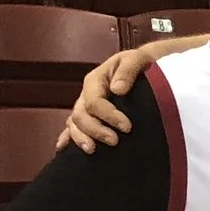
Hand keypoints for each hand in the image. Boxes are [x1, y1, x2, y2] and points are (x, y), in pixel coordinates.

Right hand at [62, 41, 194, 152]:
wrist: (145, 68)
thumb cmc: (142, 63)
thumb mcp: (137, 59)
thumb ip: (128, 70)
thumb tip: (117, 90)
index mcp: (95, 80)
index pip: (95, 102)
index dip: (109, 116)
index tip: (127, 127)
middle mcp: (87, 95)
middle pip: (81, 115)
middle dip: (95, 130)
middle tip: (115, 141)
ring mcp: (86, 107)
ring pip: (74, 124)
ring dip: (80, 138)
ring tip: (92, 150)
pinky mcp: (91, 117)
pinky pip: (74, 128)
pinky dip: (68, 139)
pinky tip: (63, 150)